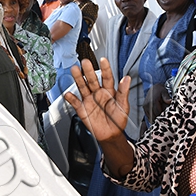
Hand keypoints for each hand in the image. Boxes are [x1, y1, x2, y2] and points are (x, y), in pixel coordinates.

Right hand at [64, 58, 135, 178]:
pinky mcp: (83, 109)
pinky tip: (68, 94)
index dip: (105, 69)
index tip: (103, 60)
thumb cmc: (118, 120)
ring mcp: (89, 100)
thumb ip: (124, 92)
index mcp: (109, 91)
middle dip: (88, 71)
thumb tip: (127, 78)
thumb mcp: (124, 106)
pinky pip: (75, 102)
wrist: (111, 135)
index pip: (107, 77)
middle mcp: (98, 93)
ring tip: (74, 70)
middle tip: (85, 62)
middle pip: (92, 80)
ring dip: (78, 79)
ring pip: (83, 87)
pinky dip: (71, 98)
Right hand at [142, 83, 171, 123]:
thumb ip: (167, 97)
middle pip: (154, 116)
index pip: (158, 113)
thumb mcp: (164, 92)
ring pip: (150, 117)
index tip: (166, 121)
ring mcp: (145, 106)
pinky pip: (148, 115)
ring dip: (155, 119)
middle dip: (159, 120)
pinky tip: (156, 119)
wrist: (154, 87)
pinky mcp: (144, 107)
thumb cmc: (160, 90)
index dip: (162, 117)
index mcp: (153, 101)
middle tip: (164, 123)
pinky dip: (152, 118)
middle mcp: (148, 104)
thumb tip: (170, 101)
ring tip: (161, 122)